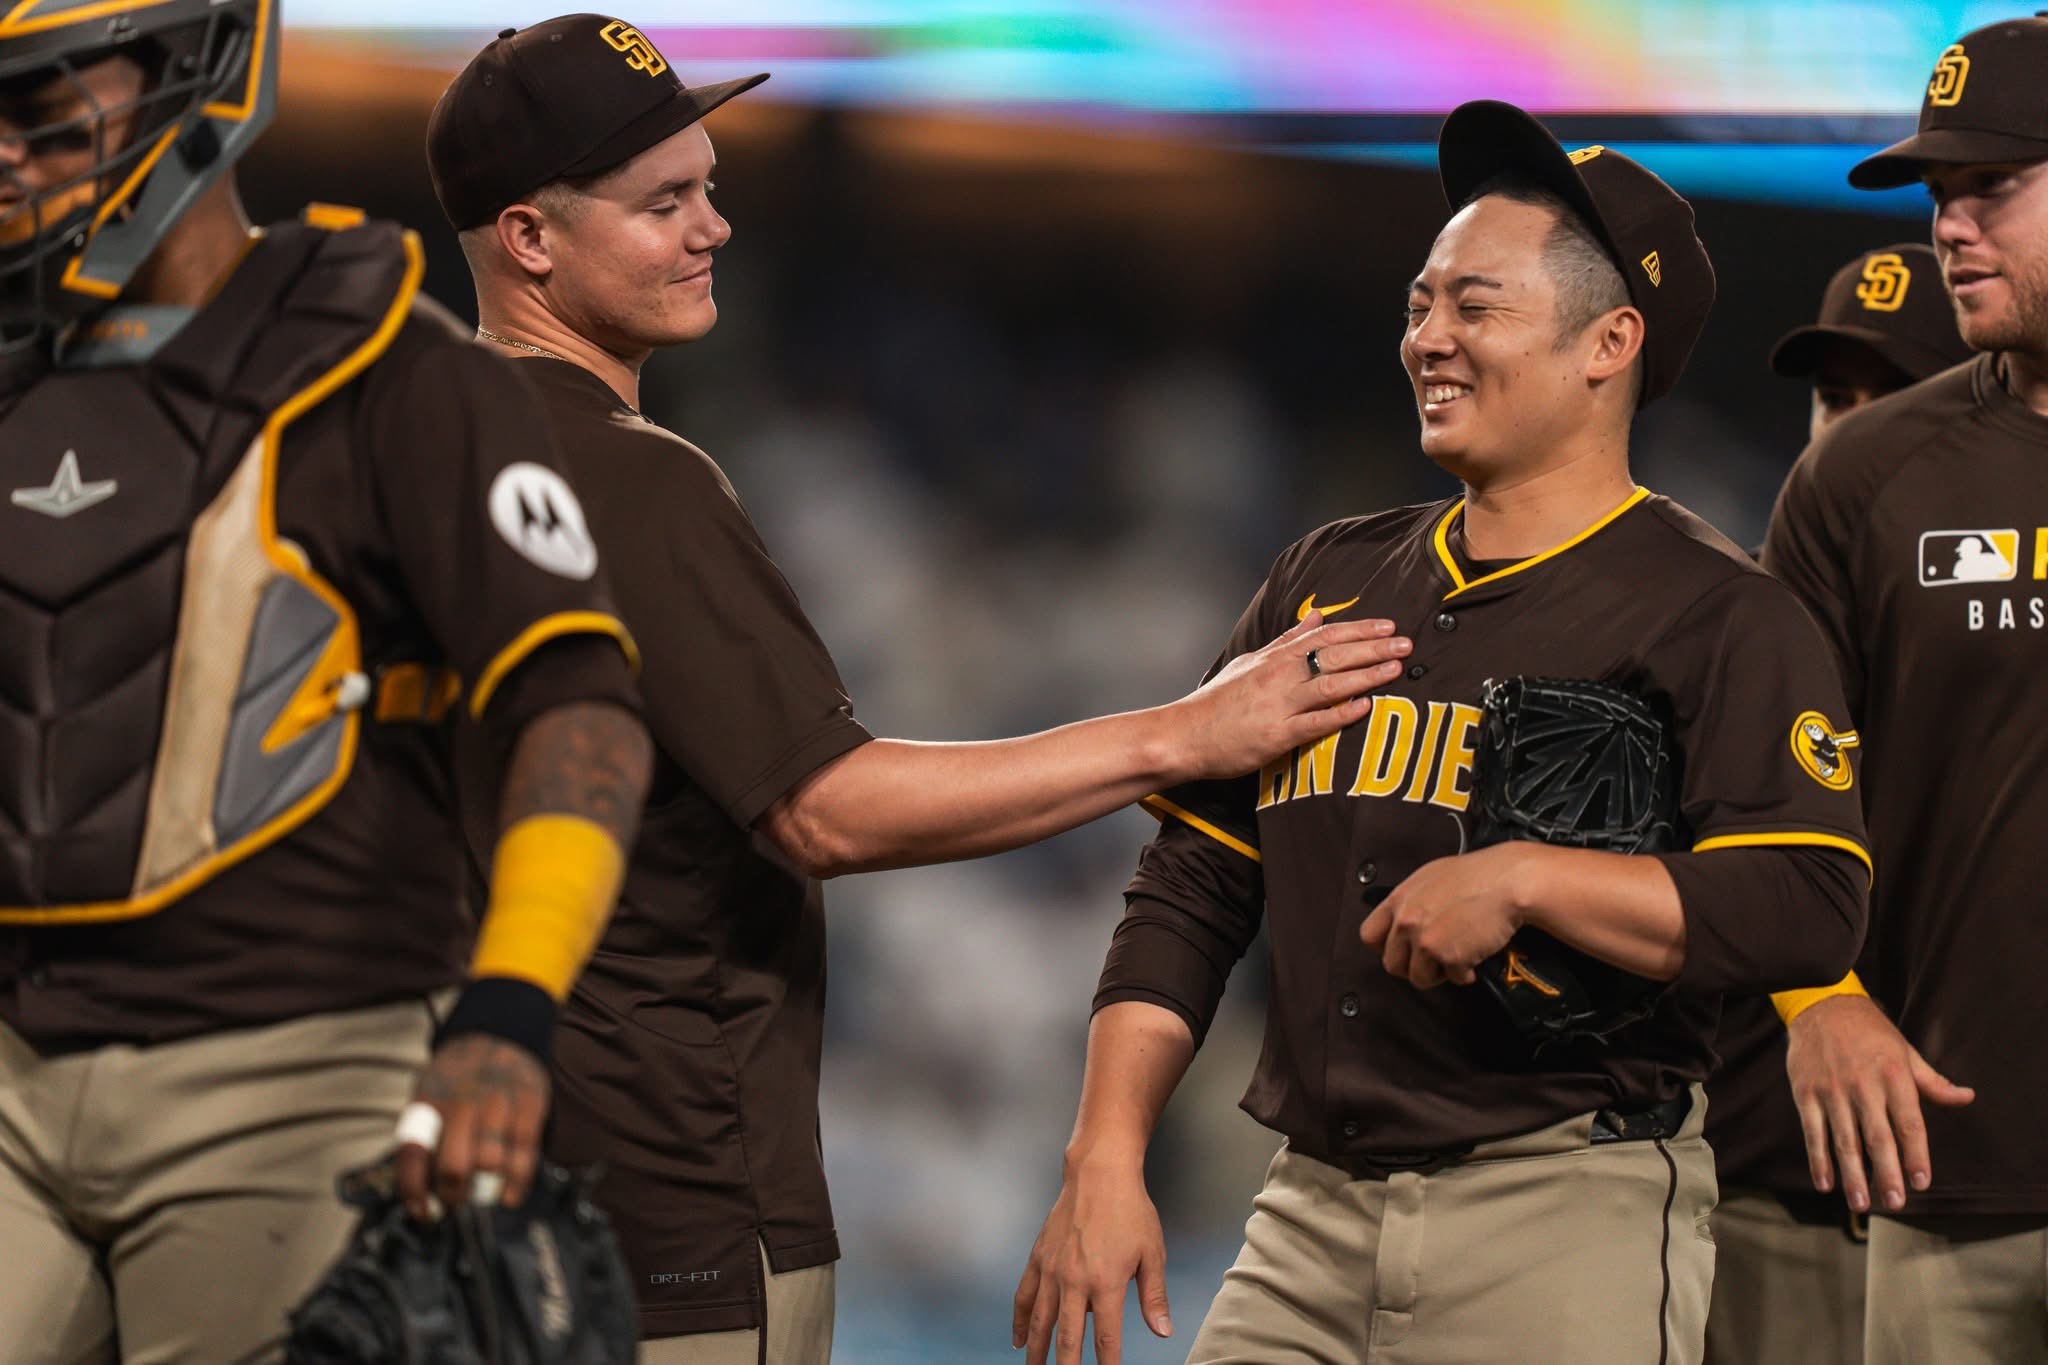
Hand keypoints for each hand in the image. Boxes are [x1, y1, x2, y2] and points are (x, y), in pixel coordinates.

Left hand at [394, 1033, 550, 1219]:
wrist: (500, 1032)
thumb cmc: (457, 1080)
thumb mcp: (429, 1096)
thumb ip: (422, 1140)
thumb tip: (421, 1199)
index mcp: (428, 1100)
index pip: (413, 1155)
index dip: (414, 1191)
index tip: (422, 1213)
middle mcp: (461, 1100)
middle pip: (453, 1166)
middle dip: (453, 1196)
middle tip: (455, 1202)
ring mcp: (498, 1100)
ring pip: (491, 1163)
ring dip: (485, 1191)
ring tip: (483, 1197)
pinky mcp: (530, 1102)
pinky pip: (526, 1153)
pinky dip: (517, 1182)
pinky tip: (510, 1196)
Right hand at [1013, 1157, 1171, 1364]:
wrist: (1099, 1173)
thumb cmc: (1130, 1210)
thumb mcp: (1152, 1253)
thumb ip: (1154, 1296)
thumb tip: (1163, 1331)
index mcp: (1106, 1283)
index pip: (1106, 1338)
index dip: (1108, 1364)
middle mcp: (1074, 1281)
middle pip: (1066, 1338)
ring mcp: (1052, 1270)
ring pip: (1040, 1323)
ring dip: (1038, 1352)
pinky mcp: (1039, 1258)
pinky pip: (1024, 1297)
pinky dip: (1020, 1321)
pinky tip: (1020, 1339)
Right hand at [1176, 612, 1410, 779]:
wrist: (1185, 734)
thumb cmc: (1218, 701)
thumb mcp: (1250, 662)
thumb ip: (1286, 640)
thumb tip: (1317, 617)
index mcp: (1275, 658)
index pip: (1324, 636)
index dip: (1359, 630)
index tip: (1388, 626)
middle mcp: (1279, 677)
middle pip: (1334, 656)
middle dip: (1374, 648)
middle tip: (1406, 644)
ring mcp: (1278, 706)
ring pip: (1330, 685)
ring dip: (1366, 676)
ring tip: (1396, 669)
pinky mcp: (1276, 736)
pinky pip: (1314, 723)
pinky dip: (1340, 714)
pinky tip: (1365, 707)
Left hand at [1361, 844, 1528, 987]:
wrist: (1507, 882)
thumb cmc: (1477, 875)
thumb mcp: (1431, 876)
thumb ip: (1411, 900)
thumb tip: (1404, 920)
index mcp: (1399, 900)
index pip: (1369, 935)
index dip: (1385, 946)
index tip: (1402, 949)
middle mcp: (1406, 922)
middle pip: (1392, 964)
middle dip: (1412, 966)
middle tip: (1432, 960)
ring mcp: (1425, 942)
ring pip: (1418, 978)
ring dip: (1437, 973)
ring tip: (1455, 959)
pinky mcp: (1449, 958)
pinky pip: (1451, 979)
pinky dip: (1463, 975)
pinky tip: (1473, 960)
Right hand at [1786, 995, 1973, 1212]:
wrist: (1820, 1004)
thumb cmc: (1869, 1030)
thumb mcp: (1905, 1051)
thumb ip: (1933, 1082)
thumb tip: (1967, 1097)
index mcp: (1894, 1076)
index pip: (1909, 1123)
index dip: (1916, 1155)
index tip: (1922, 1182)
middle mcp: (1863, 1085)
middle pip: (1878, 1138)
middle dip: (1887, 1174)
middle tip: (1894, 1203)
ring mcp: (1832, 1090)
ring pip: (1844, 1141)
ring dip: (1852, 1175)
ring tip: (1861, 1204)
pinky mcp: (1806, 1093)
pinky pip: (1813, 1132)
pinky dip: (1818, 1160)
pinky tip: (1826, 1183)